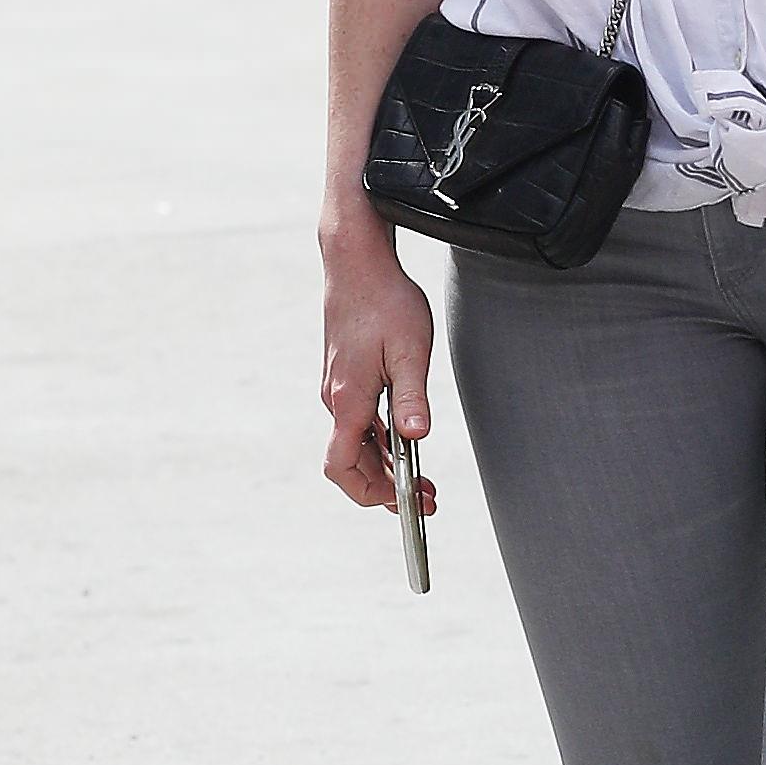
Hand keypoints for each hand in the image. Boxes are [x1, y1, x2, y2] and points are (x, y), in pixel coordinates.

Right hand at [321, 216, 439, 515]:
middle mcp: (336, 399)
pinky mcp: (346, 378)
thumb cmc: (385, 300)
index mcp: (348, 399)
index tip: (405, 502)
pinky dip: (382, 441)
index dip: (370, 493)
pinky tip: (408, 439)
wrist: (356, 262)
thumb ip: (413, 396)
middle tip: (429, 497)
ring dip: (387, 466)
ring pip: (357, 443)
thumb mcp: (411, 350)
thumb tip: (417, 436)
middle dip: (387, 487)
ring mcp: (338, 388)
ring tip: (423, 477)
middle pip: (351, 463)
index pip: (342, 467)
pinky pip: (360, 422)